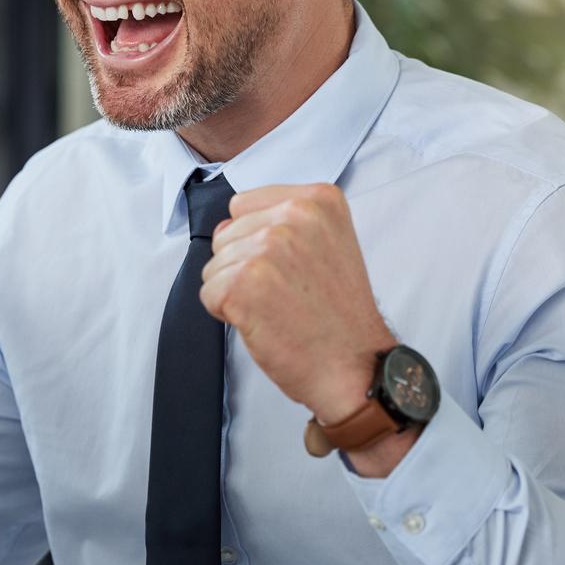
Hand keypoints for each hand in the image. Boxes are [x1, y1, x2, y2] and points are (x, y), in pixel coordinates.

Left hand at [199, 183, 410, 472]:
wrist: (354, 365)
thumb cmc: (340, 315)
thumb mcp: (324, 247)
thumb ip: (276, 225)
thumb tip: (224, 227)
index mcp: (318, 199)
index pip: (244, 205)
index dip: (257, 241)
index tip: (291, 267)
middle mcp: (294, 216)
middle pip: (226, 234)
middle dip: (245, 266)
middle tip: (287, 292)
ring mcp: (267, 248)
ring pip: (214, 264)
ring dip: (237, 291)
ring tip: (278, 307)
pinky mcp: (243, 283)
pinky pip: (209, 293)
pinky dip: (228, 315)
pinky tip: (265, 321)